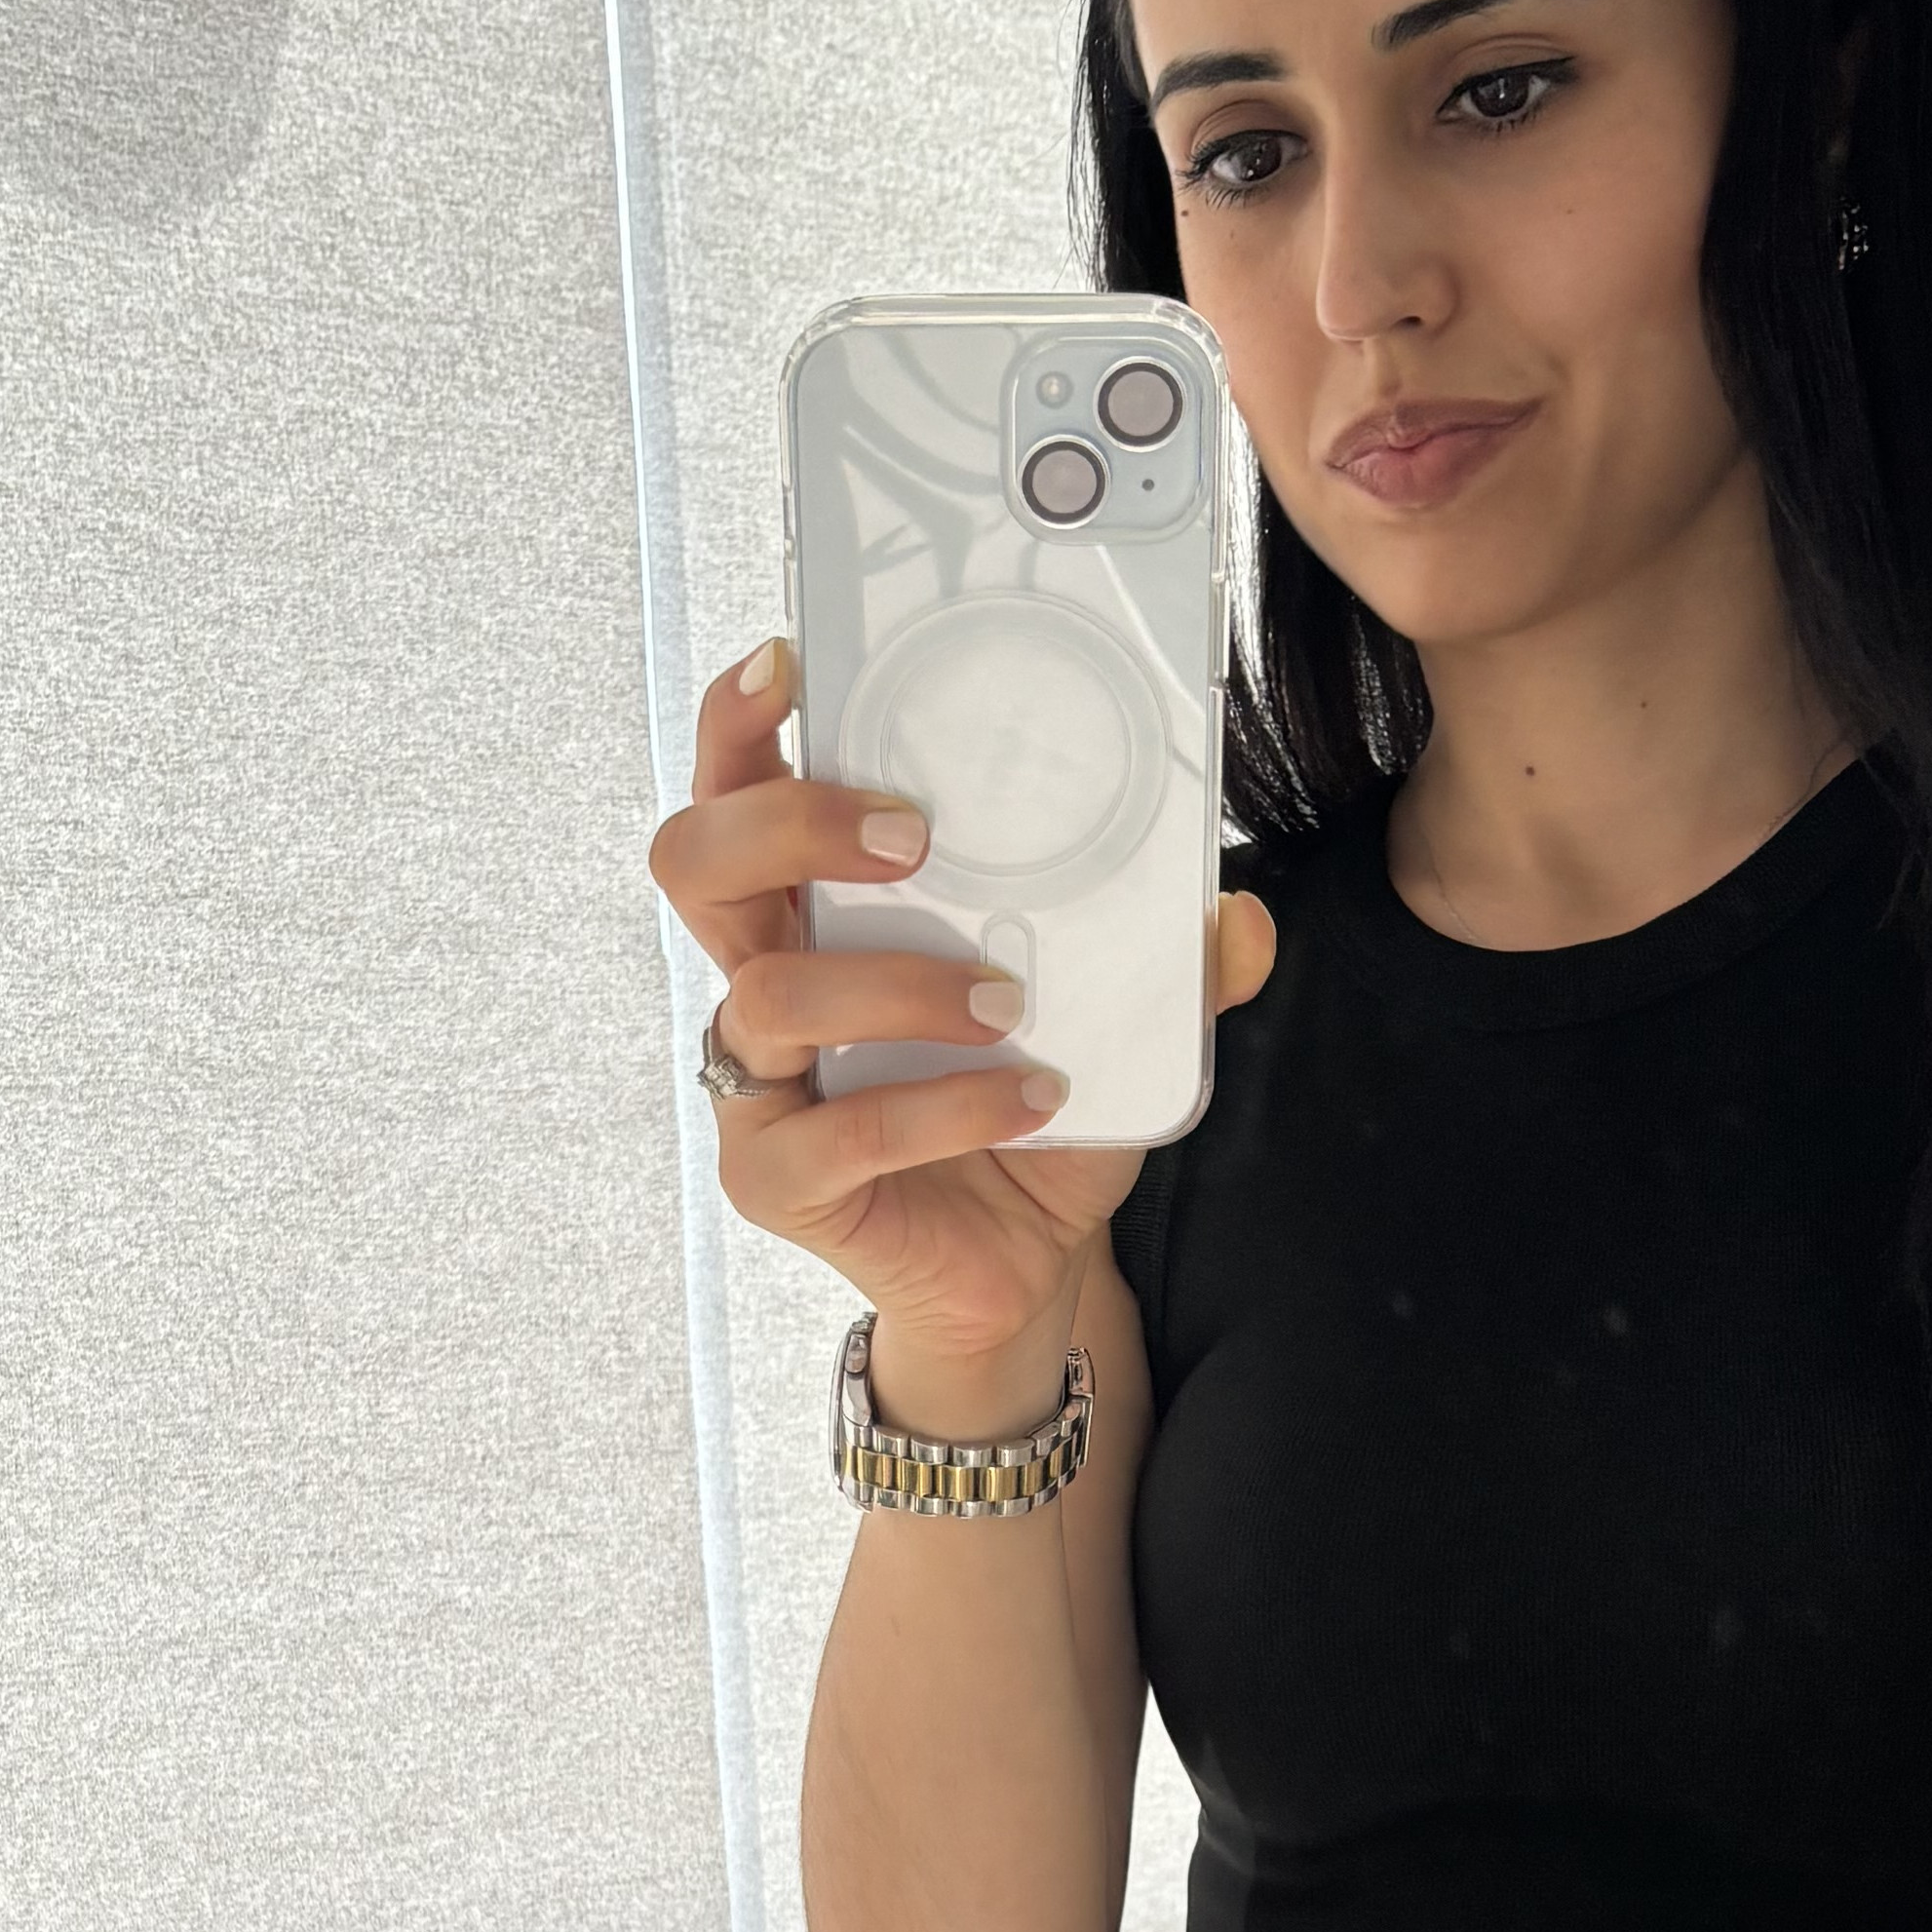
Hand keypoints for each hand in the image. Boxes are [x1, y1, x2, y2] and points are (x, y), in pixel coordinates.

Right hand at [651, 638, 1272, 1408]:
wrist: (1022, 1267)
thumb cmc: (1027, 1113)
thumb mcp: (1111, 1022)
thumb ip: (1169, 964)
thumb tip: (1237, 915)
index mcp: (815, 911)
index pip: (734, 792)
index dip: (736, 724)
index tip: (791, 663)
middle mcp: (763, 980)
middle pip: (695, 863)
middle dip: (792, 822)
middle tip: (911, 837)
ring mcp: (758, 1085)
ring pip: (771, 996)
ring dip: (901, 985)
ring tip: (1006, 1002)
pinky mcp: (777, 1180)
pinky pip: (842, 1131)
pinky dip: (949, 1107)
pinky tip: (1032, 1101)